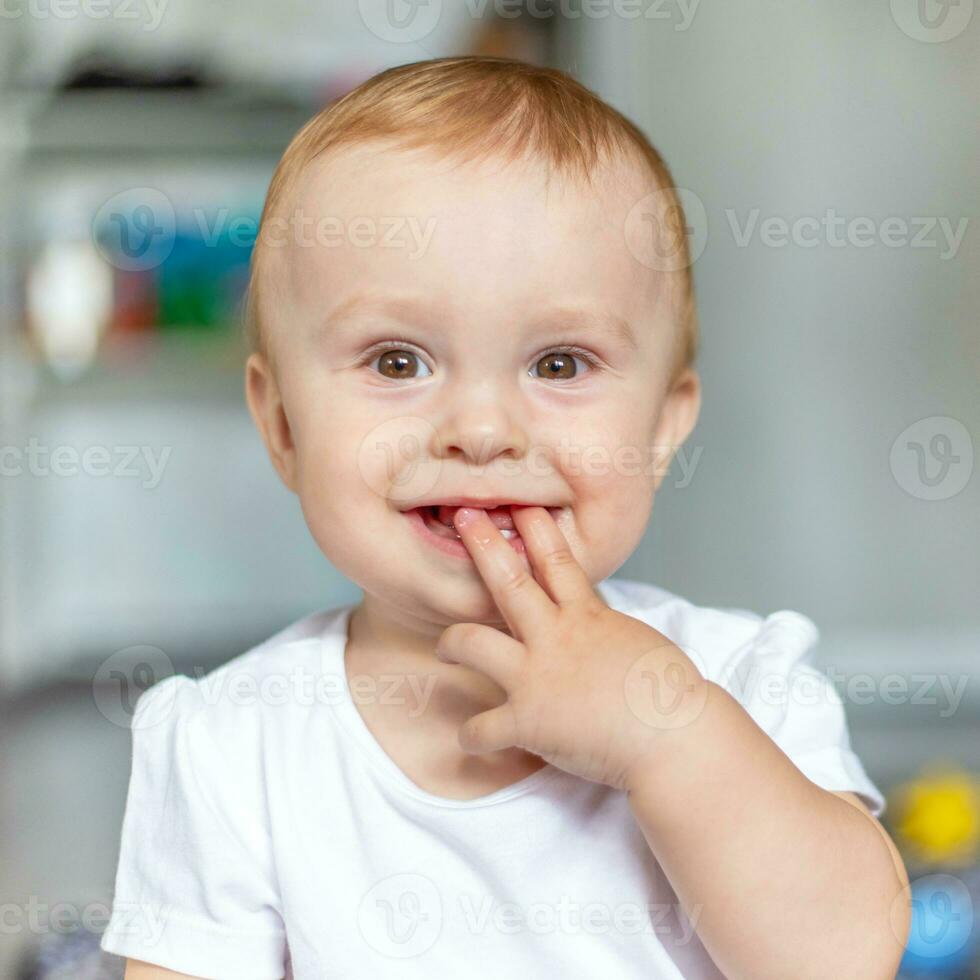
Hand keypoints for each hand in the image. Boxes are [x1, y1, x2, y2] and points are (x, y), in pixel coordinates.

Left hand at [435, 506, 709, 792]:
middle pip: (509, 580)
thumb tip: (593, 622)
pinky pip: (481, 728)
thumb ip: (602, 628)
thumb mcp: (635, 641)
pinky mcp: (527, 721)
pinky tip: (470, 739)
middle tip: (461, 517)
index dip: (535, 527)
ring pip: (472, 642)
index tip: (518, 505)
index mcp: (588, 617)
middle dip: (482, 544)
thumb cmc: (669, 693)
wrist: (674, 737)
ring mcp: (536, 677)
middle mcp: (555, 638)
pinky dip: (472, 736)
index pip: (558, 559)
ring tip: (445, 645)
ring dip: (451, 641)